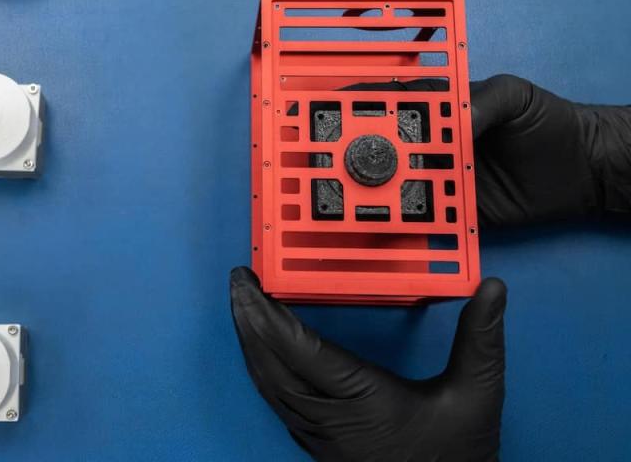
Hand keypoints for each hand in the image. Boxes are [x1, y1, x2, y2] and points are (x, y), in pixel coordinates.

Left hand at [230, 267, 506, 461]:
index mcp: (360, 399)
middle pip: (270, 364)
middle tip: (237, 285)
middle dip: (248, 321)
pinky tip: (261, 354)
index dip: (268, 314)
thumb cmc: (458, 458)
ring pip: (267, 385)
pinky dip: (261, 370)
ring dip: (250, 345)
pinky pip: (276, 402)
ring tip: (242, 310)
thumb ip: (480, 340)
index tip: (250, 284)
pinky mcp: (318, 445)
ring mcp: (320, 436)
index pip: (300, 350)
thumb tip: (492, 289)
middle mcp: (330, 419)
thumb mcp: (477, 396)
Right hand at [347, 74, 630, 226]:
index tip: (332, 112)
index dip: (363, 109)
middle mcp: (433, 149)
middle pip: (385, 152)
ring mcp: (441, 183)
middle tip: (327, 161)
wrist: (585, 170)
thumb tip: (447, 120)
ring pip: (397, 189)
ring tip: (341, 198)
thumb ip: (478, 103)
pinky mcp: (454, 217)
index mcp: (441, 114)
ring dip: (369, 194)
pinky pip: (423, 223)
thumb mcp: (514, 96)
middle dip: (354, 155)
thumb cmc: (549, 123)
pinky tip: (375, 229)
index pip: (394, 108)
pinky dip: (400, 228)